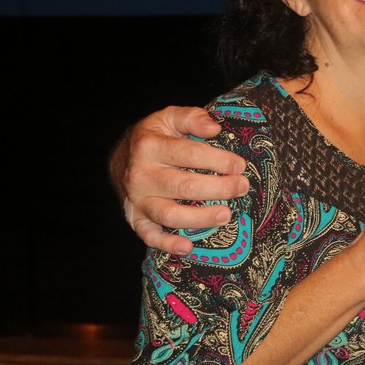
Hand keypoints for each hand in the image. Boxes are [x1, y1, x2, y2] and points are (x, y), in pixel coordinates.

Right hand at [114, 106, 249, 254]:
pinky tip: (188, 247)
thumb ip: (192, 118)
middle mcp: (141, 175)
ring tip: (226, 215)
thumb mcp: (169, 117)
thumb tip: (214, 128)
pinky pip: (149, 235)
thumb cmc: (154, 137)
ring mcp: (137, 199)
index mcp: (150, 146)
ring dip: (199, 217)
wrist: (122, 158)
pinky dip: (167, 244)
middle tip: (242, 187)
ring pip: (169, 214)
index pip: (189, 154)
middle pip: (183, 185)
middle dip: (218, 188)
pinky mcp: (135, 218)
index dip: (218, 160)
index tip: (240, 165)